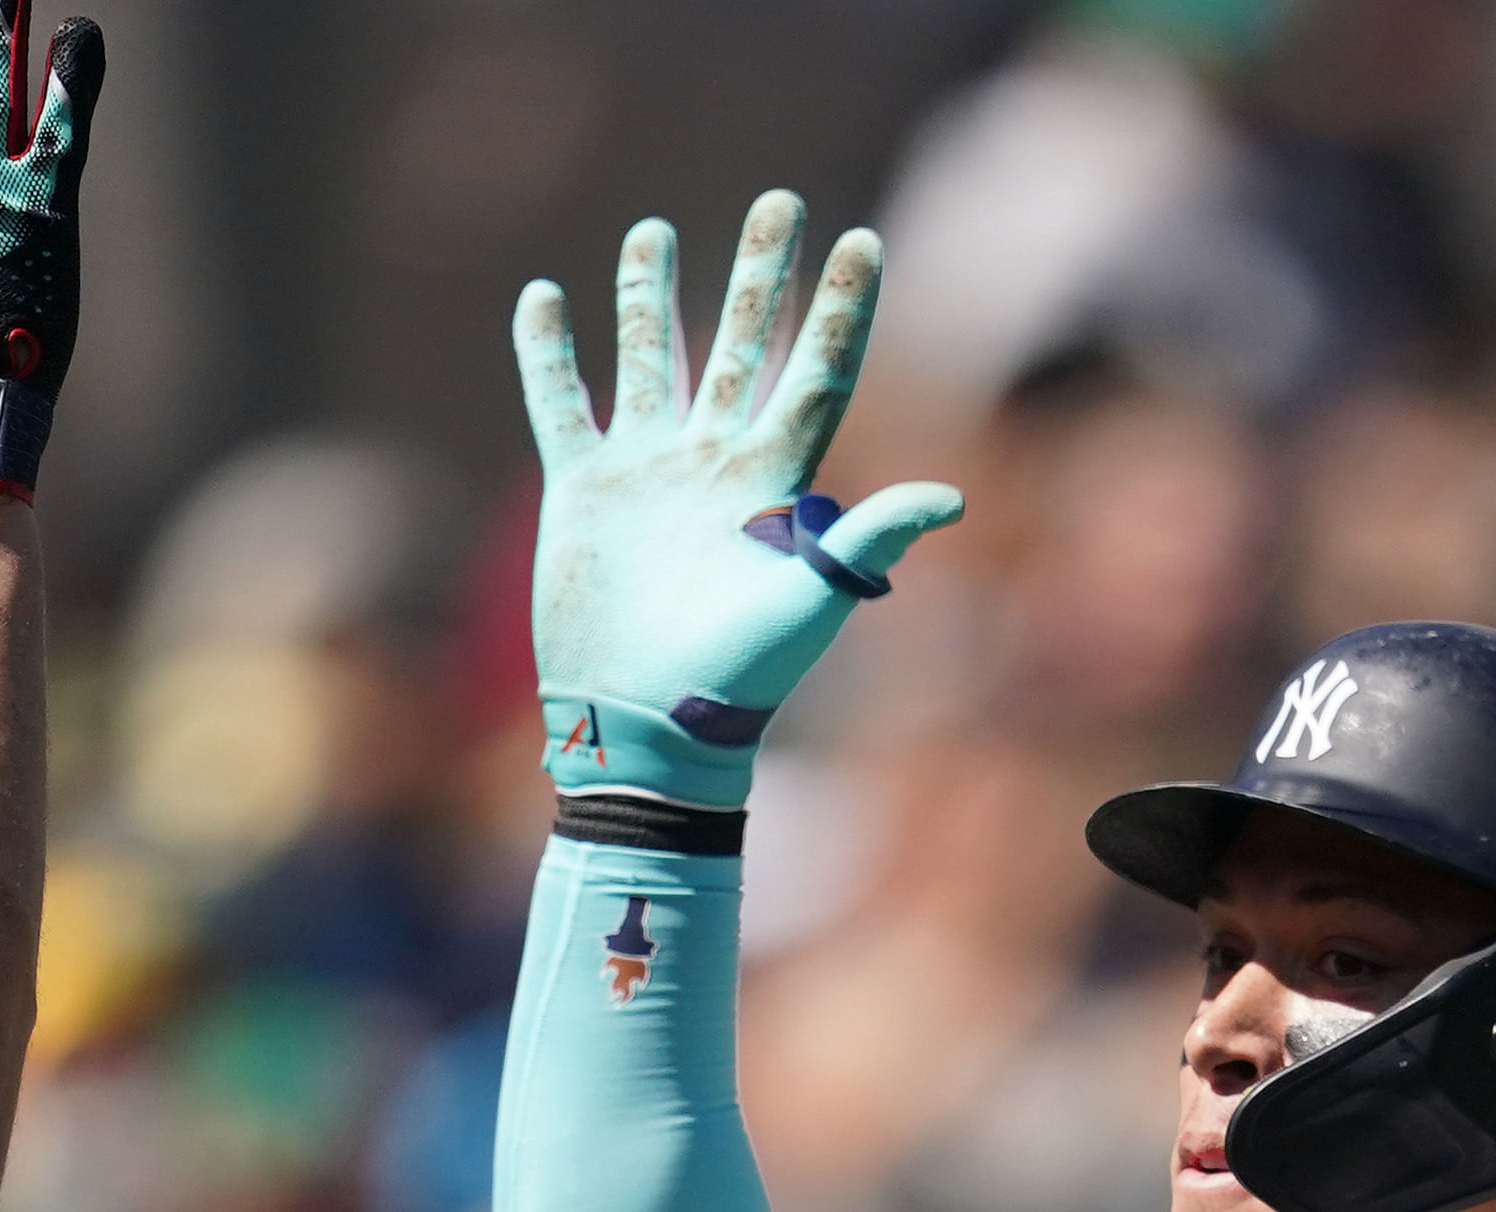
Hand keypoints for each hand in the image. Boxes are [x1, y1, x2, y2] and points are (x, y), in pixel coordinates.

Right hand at [515, 194, 961, 806]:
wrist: (647, 726)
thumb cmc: (738, 679)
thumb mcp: (811, 604)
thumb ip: (869, 539)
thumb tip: (951, 498)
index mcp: (774, 478)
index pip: (816, 370)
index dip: (840, 307)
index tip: (862, 240)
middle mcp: (714, 460)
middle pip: (741, 342)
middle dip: (759, 273)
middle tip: (780, 202)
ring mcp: (647, 471)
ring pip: (650, 358)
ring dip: (649, 297)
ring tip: (652, 232)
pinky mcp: (583, 492)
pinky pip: (562, 405)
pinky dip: (550, 354)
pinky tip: (544, 298)